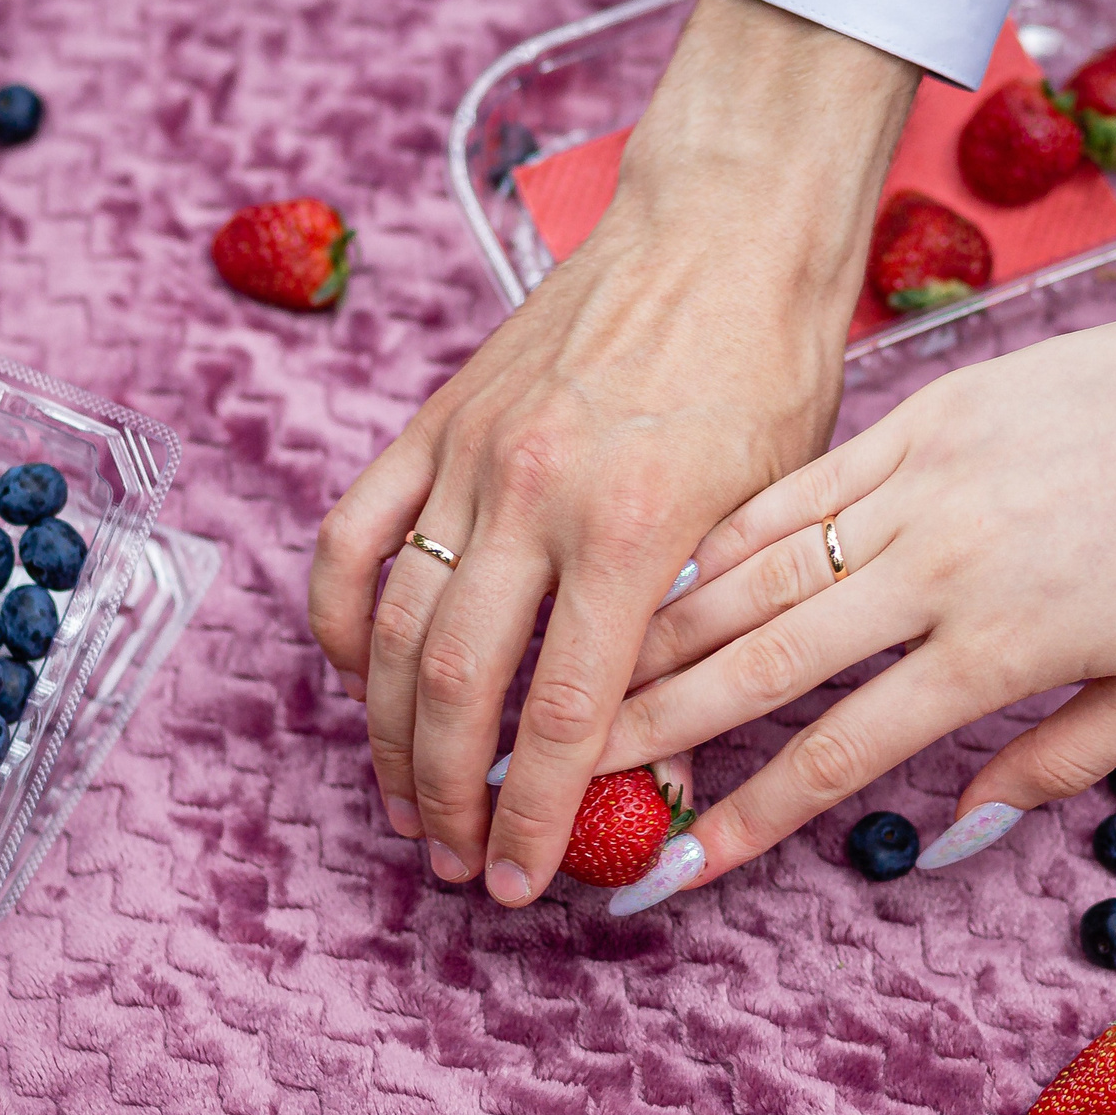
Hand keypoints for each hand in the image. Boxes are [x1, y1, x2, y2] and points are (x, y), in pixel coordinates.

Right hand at [306, 0, 920, 905]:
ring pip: (392, 625)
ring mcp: (470, 454)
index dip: (532, 816)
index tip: (522, 883)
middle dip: (447, 796)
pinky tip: (360, 678)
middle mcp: (535, 493)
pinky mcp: (434, 421)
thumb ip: (705, 643)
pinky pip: (354, 537)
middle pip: (455, 687)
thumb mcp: (773, 519)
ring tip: (404, 804)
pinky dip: (342, 619)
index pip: (560, 715)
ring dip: (387, 732)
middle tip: (454, 864)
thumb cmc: (771, 371)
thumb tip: (652, 773)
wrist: (722, 230)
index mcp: (636, 527)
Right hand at [583, 247, 1115, 909]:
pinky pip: (799, 487)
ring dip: (666, 633)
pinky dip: (726, 534)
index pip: (846, 753)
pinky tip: (665, 568)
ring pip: (764, 570)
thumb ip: (1059, 763)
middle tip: (575, 766)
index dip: (756, 817)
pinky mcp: (917, 421)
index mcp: (1000, 649)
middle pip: (769, 663)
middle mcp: (939, 572)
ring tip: (588, 677)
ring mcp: (920, 487)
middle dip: (662, 725)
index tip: (684, 864)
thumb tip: (960, 828)